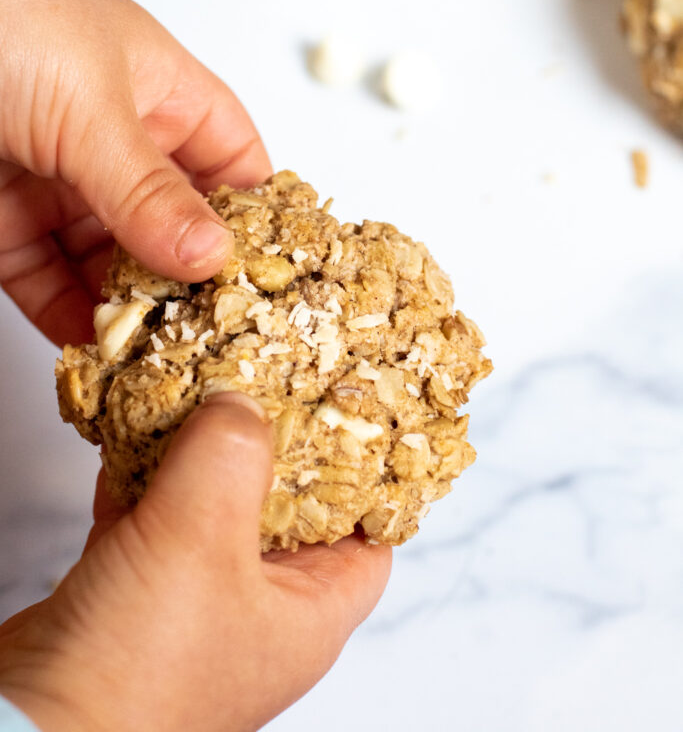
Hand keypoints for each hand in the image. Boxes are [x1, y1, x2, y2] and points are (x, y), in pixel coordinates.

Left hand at [0, 0, 270, 346]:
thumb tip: (212, 255)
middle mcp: (114, 140)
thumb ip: (147, 190)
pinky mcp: (4, 221)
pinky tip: (95, 349)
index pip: (231, 160)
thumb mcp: (91, 105)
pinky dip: (69, 317)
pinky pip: (47, 280)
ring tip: (157, 357)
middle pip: (173, 223)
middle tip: (215, 336)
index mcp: (158, 91)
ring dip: (131, 309)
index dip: (256, 214)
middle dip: (192, 279)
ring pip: (111, 262)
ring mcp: (59, 182)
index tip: (274, 275)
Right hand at [0, 393, 391, 731]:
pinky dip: (144, 472)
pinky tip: (135, 429)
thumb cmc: (136, 670)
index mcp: (306, 613)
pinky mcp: (133, 591)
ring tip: (202, 389)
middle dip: (274, 442)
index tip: (355, 412)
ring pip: (213, 504)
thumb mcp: (202, 539)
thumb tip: (240, 404)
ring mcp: (193, 599)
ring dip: (201, 451)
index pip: (367, 536)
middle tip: (270, 381)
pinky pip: (150, 513)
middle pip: (289, 507)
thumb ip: (231, 455)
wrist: (29, 725)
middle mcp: (257, 608)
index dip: (368, 475)